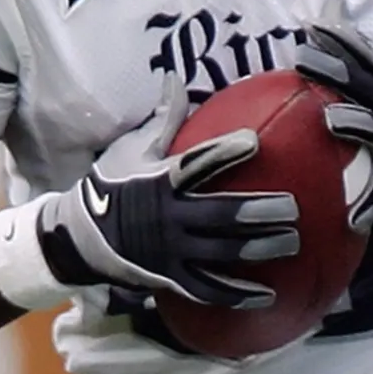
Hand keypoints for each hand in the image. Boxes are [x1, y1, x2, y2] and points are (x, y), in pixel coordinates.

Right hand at [33, 78, 299, 309]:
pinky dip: (237, 295)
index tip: (254, 142)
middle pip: (219, 215)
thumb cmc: (114, 184)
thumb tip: (175, 77)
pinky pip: (208, 290)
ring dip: (259, 249)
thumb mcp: (133, 149)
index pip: (197, 163)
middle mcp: (168, 217)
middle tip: (292, 207)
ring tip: (292, 242)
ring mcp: (171, 251)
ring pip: (221, 253)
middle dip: (257, 212)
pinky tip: (269, 295)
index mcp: (160, 181)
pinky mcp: (171, 278)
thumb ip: (163, 119)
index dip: (225, 152)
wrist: (80, 235)